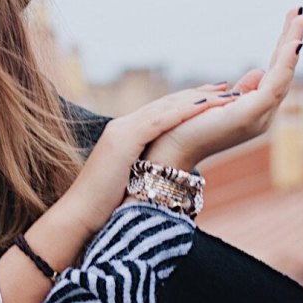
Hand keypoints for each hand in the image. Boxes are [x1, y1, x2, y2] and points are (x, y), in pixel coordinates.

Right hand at [56, 85, 240, 236]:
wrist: (78, 214)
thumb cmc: (100, 206)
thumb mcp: (126, 180)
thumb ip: (142, 169)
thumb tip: (160, 176)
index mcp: (122, 135)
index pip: (159, 112)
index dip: (186, 104)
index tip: (210, 99)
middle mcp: (122, 126)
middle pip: (165, 104)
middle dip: (197, 94)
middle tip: (225, 87)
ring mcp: (122, 131)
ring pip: (166, 107)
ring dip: (198, 99)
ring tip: (225, 94)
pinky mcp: (125, 139)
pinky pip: (161, 120)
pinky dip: (185, 111)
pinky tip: (206, 106)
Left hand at [143, 7, 302, 170]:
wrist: (170, 150)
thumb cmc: (187, 127)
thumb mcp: (218, 101)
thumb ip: (241, 90)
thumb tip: (259, 71)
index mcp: (254, 110)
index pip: (273, 74)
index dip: (283, 49)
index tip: (290, 22)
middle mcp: (262, 115)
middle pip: (283, 72)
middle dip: (292, 41)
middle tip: (300, 12)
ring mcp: (258, 116)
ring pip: (282, 76)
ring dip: (292, 46)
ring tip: (300, 19)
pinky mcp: (249, 115)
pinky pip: (273, 85)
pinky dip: (284, 64)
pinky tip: (292, 44)